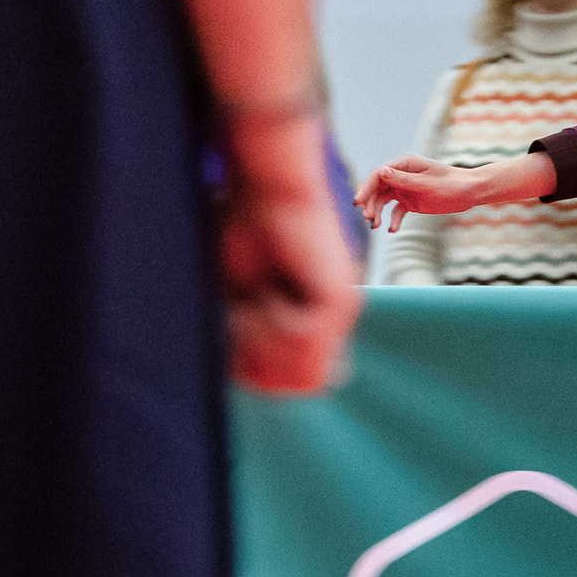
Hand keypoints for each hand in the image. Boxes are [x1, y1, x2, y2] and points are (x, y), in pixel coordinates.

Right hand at [220, 137, 360, 395]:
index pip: (300, 384)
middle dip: (261, 362)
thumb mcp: (238, 298)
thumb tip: (254, 383)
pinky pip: (302, 339)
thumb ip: (253, 340)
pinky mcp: (340, 299)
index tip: (235, 333)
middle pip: (303, 386)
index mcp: (314, 324)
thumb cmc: (244, 233)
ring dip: (264, 342)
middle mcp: (335, 323)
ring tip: (254, 301)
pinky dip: (273, 319)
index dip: (258, 373)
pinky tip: (268, 288)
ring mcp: (342, 313)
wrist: (265, 190)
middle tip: (244, 315)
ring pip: (305, 371)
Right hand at [356, 154, 479, 229]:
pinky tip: (392, 230)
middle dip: (369, 202)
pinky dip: (393, 220)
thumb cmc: (452, 184)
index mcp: (404, 165)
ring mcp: (405, 189)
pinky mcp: (411, 201)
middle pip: (377, 188)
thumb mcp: (427, 184)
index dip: (366, 188)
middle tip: (368, 218)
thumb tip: (380, 172)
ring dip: (377, 212)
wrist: (471, 192)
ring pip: (383, 200)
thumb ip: (404, 180)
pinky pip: (396, 211)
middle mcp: (401, 175)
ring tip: (375, 226)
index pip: (378, 175)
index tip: (358, 203)